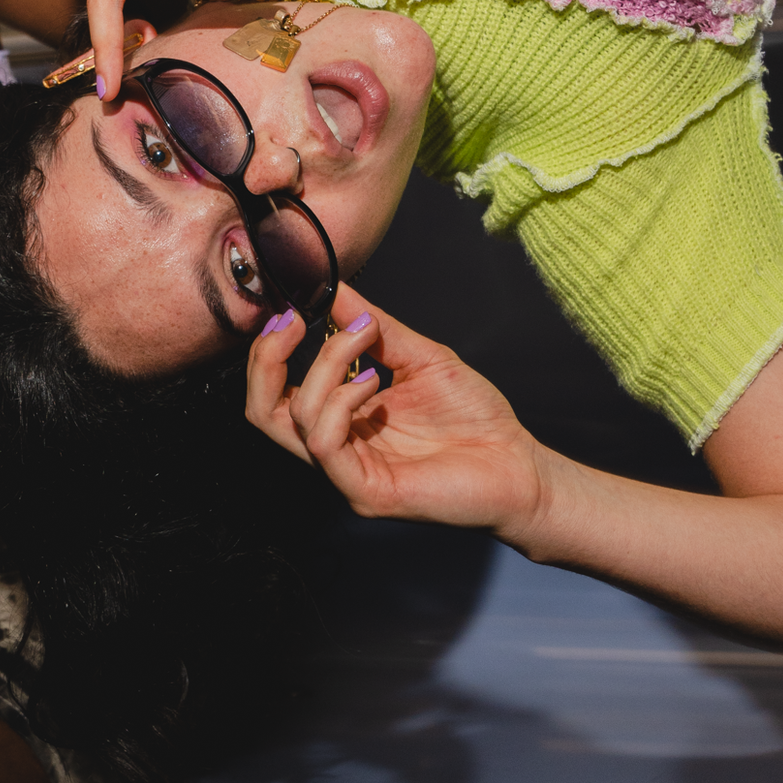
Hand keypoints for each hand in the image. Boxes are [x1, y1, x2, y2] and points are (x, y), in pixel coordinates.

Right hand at [243, 283, 554, 539]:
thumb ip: (376, 329)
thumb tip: (337, 290)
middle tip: (293, 321)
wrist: (520, 466)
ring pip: (294, 419)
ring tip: (365, 342)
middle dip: (267, 358)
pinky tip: (374, 381)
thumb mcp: (422, 357)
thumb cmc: (477, 418)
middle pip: (262, 411)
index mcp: (341, 420)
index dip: (271, 349)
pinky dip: (341, 402)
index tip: (292, 308)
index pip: (276, 391)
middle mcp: (335, 449)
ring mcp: (346, 474)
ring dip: (325, 367)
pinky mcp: (366, 492)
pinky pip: (326, 445)